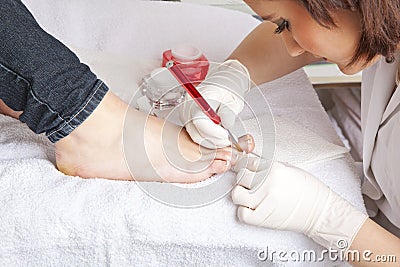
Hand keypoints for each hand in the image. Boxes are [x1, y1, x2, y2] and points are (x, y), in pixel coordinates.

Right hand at [180, 60, 250, 148]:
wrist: (223, 81)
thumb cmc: (228, 88)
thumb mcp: (233, 100)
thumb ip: (228, 114)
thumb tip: (226, 127)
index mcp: (201, 96)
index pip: (200, 121)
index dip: (213, 132)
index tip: (225, 136)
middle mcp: (189, 105)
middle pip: (196, 132)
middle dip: (213, 140)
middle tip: (227, 140)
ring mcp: (186, 113)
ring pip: (195, 136)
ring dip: (211, 141)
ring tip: (223, 139)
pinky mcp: (187, 120)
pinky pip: (195, 134)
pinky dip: (207, 139)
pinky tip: (217, 137)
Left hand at [232, 160, 367, 250]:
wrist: (321, 212)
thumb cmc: (308, 190)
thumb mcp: (289, 169)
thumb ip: (268, 167)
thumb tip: (250, 164)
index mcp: (274, 168)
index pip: (248, 162)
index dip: (245, 166)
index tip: (246, 170)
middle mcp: (268, 183)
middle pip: (240, 176)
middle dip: (243, 179)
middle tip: (249, 183)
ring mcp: (265, 201)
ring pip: (236, 194)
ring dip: (240, 194)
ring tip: (249, 196)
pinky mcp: (264, 218)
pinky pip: (242, 214)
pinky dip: (244, 212)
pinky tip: (252, 209)